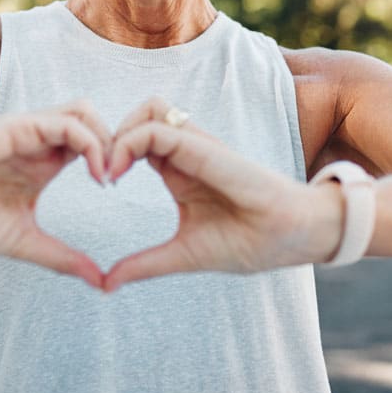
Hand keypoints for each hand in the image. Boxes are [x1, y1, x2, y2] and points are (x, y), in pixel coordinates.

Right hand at [0, 100, 110, 287]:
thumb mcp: (23, 242)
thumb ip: (62, 257)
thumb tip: (100, 282)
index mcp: (42, 164)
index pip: (91, 145)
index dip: (112, 160)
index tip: (117, 191)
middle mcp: (39, 143)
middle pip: (94, 122)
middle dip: (117, 144)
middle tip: (119, 178)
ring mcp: (29, 132)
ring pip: (84, 112)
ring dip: (106, 138)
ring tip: (107, 174)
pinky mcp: (18, 126)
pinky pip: (67, 122)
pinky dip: (90, 142)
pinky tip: (94, 172)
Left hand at [103, 98, 342, 291]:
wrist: (293, 238)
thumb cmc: (247, 242)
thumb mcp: (183, 254)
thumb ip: (145, 264)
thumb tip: (105, 284)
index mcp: (177, 170)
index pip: (137, 139)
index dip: (112, 153)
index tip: (100, 183)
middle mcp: (185, 151)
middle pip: (139, 115)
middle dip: (110, 135)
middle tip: (99, 172)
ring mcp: (196, 145)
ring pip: (149, 108)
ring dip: (121, 131)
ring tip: (109, 169)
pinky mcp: (205, 147)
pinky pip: (160, 127)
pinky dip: (131, 141)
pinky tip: (119, 171)